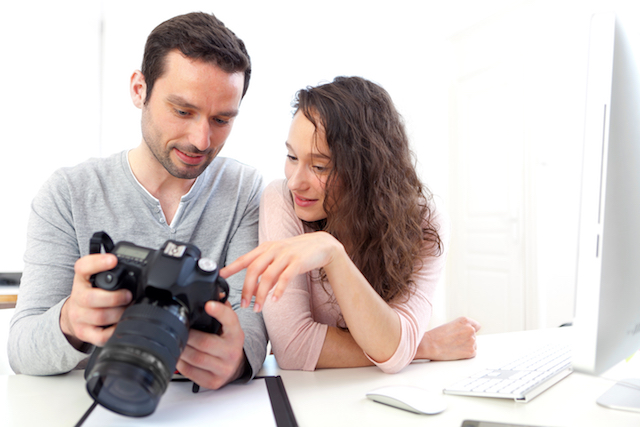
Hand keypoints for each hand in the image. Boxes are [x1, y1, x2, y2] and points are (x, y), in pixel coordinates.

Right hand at [60, 254, 132, 348]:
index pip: (83, 267)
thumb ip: (112, 272)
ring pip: (99, 317)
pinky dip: (115, 331)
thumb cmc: (92, 293)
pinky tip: (121, 324)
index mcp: (82, 279)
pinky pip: (101, 336)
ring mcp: (79, 317)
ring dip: (119, 314)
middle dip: (114, 297)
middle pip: (90, 298)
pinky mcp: (84, 333)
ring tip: (128, 309)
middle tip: (128, 296)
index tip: (113, 260)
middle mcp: (77, 297)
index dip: (97, 263)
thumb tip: (138, 273)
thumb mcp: (97, 279)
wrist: (73, 314)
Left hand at [176, 300, 246, 389]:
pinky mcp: (213, 381)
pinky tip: (180, 355)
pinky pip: (191, 372)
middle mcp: (232, 352)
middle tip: (179, 328)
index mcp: (236, 334)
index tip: (208, 304)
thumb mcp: (229, 326)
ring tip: (177, 341)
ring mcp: (223, 369)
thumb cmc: (228, 342)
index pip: (230, 320)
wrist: (236, 366)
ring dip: (182, 349)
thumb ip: (222, 308)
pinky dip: (181, 363)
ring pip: (195, 358)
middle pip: (205, 342)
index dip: (219, 311)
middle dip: (188, 335)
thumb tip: (214, 292)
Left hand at [220, 232, 342, 311]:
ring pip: (268, 276)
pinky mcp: (298, 262)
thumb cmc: (297, 253)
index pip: (244, 258)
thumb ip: (265, 272)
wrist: (322, 244)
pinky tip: (275, 300)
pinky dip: (279, 290)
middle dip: (246, 289)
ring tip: (257, 308)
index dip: (231, 268)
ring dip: (261, 294)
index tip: (220, 277)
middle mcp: (273, 250)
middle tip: (243, 305)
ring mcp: (286, 255)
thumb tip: (252, 289)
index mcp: (266, 248)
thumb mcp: (278, 259)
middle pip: (253, 269)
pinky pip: (285, 277)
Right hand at [415, 317, 480, 360]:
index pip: (477, 326)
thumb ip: (462, 327)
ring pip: (473, 345)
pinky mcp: (471, 352)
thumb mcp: (451, 325)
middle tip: (454, 342)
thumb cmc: (436, 335)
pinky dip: (466, 354)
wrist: (430, 345)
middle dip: (466, 339)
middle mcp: (470, 329)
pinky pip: (473, 353)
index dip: (470, 331)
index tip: (465, 334)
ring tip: (454, 347)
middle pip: (474, 336)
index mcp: (465, 321)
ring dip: (466, 347)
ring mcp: (472, 341)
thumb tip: (469, 333)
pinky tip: (456, 352)